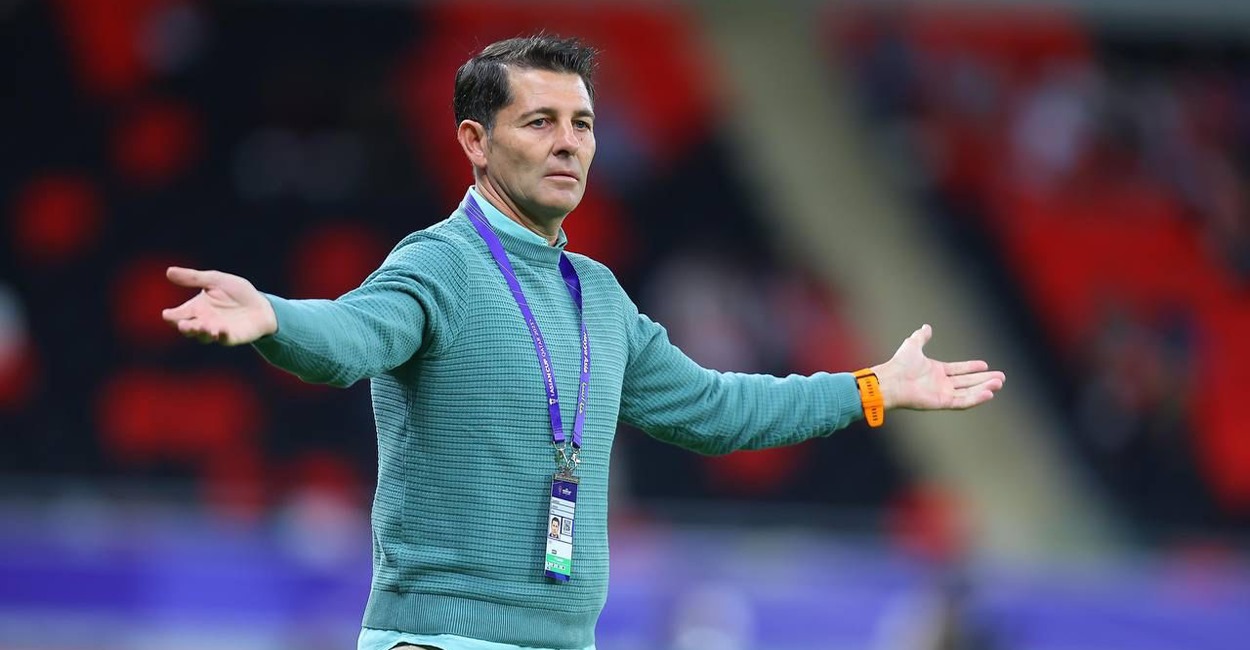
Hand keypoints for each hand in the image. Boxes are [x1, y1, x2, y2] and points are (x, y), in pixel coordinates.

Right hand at [162, 266, 276, 345]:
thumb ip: (193, 278)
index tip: (167, 314)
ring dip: (201, 332)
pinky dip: (222, 335)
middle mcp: (202, 322)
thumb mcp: (215, 280)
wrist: (261, 305)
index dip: (171, 316)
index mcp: (195, 308)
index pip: (178, 314)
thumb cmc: (236, 292)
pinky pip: (224, 339)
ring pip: (203, 336)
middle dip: (185, 327)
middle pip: (187, 328)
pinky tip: (220, 330)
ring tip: (202, 327)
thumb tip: (168, 271)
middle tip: (182, 324)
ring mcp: (216, 331)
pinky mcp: (231, 338)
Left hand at [872, 324, 1004, 410]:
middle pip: (968, 382)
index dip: (972, 368)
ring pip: (969, 392)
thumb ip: (921, 337)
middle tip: (1001, 378)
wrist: (891, 380)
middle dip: (984, 380)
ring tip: (999, 383)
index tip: (985, 365)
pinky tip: (989, 393)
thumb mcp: (913, 345)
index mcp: (936, 372)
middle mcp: (941, 384)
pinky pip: (963, 401)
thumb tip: (926, 327)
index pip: (959, 370)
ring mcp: (942, 394)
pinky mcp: (942, 403)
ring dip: (984, 388)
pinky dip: (976, 398)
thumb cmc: (899, 364)